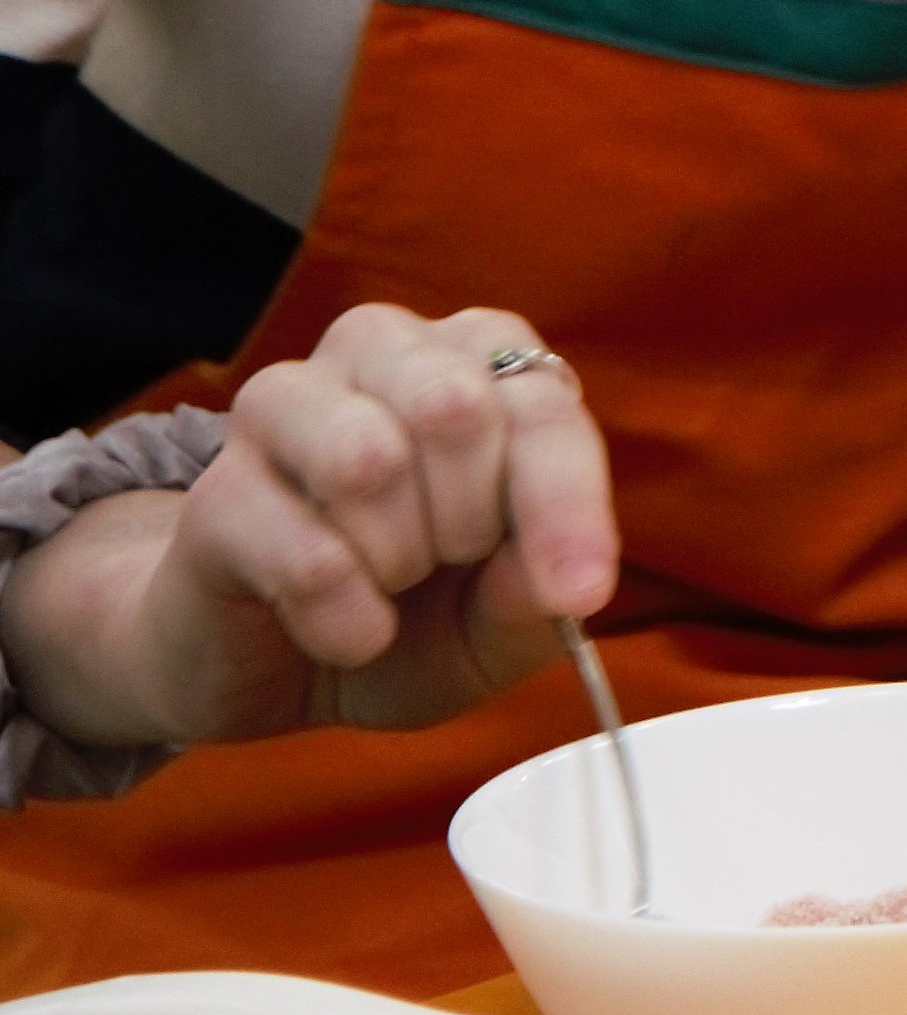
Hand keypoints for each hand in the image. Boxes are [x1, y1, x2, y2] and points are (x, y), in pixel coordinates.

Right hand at [0, 305, 618, 754]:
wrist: (271, 665)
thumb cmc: (410, 615)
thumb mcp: (499, 619)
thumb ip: (538, 591)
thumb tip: (568, 583)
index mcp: (478, 356)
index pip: (541, 405)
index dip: (566, 504)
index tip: (580, 589)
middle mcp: (382, 350)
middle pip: (454, 409)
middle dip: (468, 521)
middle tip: (447, 562)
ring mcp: (286, 405)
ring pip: (366, 460)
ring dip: (398, 559)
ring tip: (391, 583)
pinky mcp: (217, 490)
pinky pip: (303, 556)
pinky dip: (344, 619)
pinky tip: (346, 631)